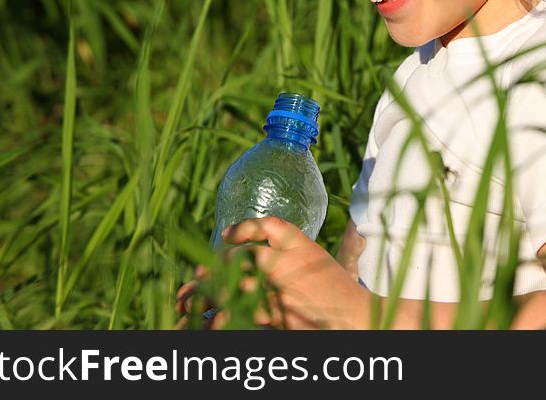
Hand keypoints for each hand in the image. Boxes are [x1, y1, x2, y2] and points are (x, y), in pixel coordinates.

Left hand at [178, 217, 369, 329]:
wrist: (356, 318)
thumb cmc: (337, 289)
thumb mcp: (316, 258)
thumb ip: (289, 250)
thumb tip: (255, 246)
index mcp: (302, 246)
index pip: (267, 225)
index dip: (243, 227)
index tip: (227, 235)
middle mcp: (288, 265)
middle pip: (240, 256)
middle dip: (214, 264)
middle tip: (200, 274)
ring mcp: (280, 292)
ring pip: (232, 285)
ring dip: (206, 290)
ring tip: (190, 297)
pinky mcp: (276, 318)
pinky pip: (239, 314)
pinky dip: (220, 317)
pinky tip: (210, 319)